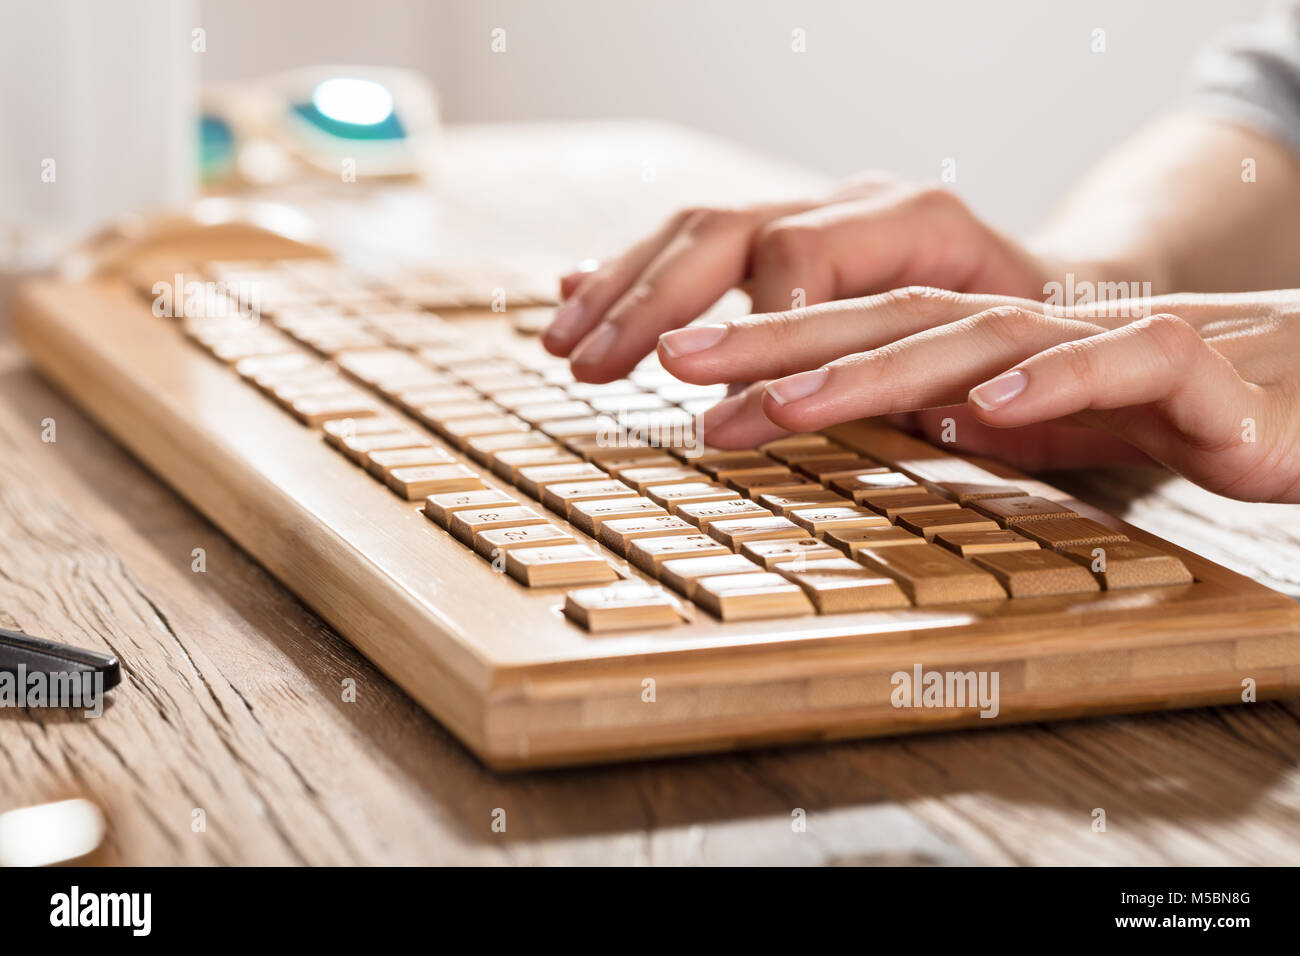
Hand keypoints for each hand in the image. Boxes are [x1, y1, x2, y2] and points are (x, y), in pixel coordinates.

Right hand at [544, 174, 1051, 381]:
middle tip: (589, 364)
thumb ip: (912, 380)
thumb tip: (817, 417)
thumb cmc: (1037, 338)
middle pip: (728, 231)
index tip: (703, 398)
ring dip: (621, 287)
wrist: (1057, 287)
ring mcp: (816, 207)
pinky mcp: (789, 229)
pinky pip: (698, 240)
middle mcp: (856, 199)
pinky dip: (634, 270)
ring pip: (697, 228)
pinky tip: (575, 291)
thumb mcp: (999, 362)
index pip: (806, 257)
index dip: (752, 328)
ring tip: (562, 343)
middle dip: (651, 303)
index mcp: (918, 219)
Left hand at [656, 287, 1299, 502]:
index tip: (677, 372)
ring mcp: (1096, 343)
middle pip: (887, 320)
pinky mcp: (1185, 372)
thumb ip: (944, 417)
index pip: (856, 330)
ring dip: (875, 369)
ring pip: (976, 338)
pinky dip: (1055, 384)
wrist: (1296, 388)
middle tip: (678, 362)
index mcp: (979, 343)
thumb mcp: (1022, 425)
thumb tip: (852, 415)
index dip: (764, 345)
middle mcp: (1023, 331)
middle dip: (777, 341)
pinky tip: (989, 411)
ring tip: (786, 403)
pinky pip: (1120, 364)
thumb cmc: (1149, 406)